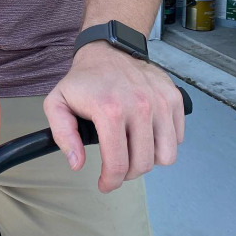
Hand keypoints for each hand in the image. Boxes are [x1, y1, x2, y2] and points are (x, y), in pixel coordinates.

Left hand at [43, 43, 185, 192]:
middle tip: (118, 166)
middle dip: (128, 173)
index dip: (111, 182)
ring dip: (149, 159)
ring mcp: (160, 102)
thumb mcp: (58, 103)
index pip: (118, 164)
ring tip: (133, 149)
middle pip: (143, 164)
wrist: (108, 50)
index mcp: (110, 110)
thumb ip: (63, 135)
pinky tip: (146, 134)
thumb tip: (77, 163)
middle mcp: (140, 106)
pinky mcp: (174, 98)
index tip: (106, 184)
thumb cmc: (84, 80)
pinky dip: (164, 142)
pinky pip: (178, 138)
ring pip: (166, 156)